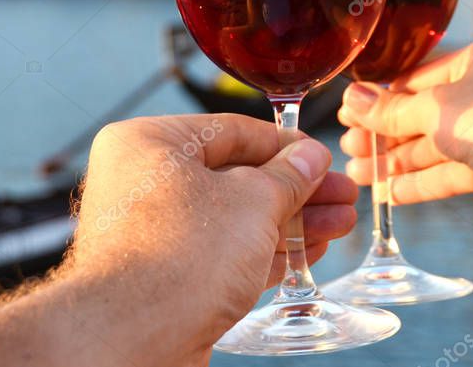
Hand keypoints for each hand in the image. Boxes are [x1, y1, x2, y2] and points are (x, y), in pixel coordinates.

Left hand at [70, 114, 356, 363]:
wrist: (131, 342)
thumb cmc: (178, 259)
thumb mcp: (252, 203)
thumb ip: (288, 176)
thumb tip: (312, 157)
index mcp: (149, 144)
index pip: (231, 130)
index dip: (285, 145)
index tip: (323, 156)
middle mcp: (143, 184)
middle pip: (237, 177)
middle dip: (297, 190)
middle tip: (341, 193)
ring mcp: (153, 234)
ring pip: (235, 219)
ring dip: (290, 222)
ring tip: (339, 224)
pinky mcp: (165, 278)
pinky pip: (224, 254)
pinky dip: (266, 252)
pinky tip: (308, 252)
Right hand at [338, 37, 472, 216]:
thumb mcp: (432, 109)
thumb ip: (390, 109)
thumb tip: (352, 100)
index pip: (422, 75)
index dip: (383, 96)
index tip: (351, 113)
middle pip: (426, 113)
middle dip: (385, 134)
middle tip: (349, 148)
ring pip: (436, 146)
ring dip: (396, 161)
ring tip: (358, 175)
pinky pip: (451, 171)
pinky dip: (420, 182)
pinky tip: (387, 195)